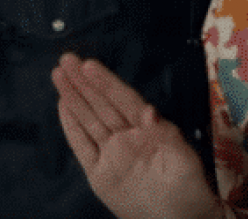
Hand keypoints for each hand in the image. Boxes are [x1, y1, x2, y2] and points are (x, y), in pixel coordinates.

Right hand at [52, 53, 220, 218]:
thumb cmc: (188, 189)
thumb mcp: (184, 160)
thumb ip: (167, 135)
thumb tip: (149, 111)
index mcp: (149, 129)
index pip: (123, 100)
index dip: (106, 82)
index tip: (89, 65)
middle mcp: (127, 137)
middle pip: (101, 104)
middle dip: (83, 82)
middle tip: (65, 59)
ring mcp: (112, 153)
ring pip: (88, 120)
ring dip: (73, 98)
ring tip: (59, 75)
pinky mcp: (100, 173)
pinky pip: (82, 146)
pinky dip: (71, 127)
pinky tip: (63, 106)